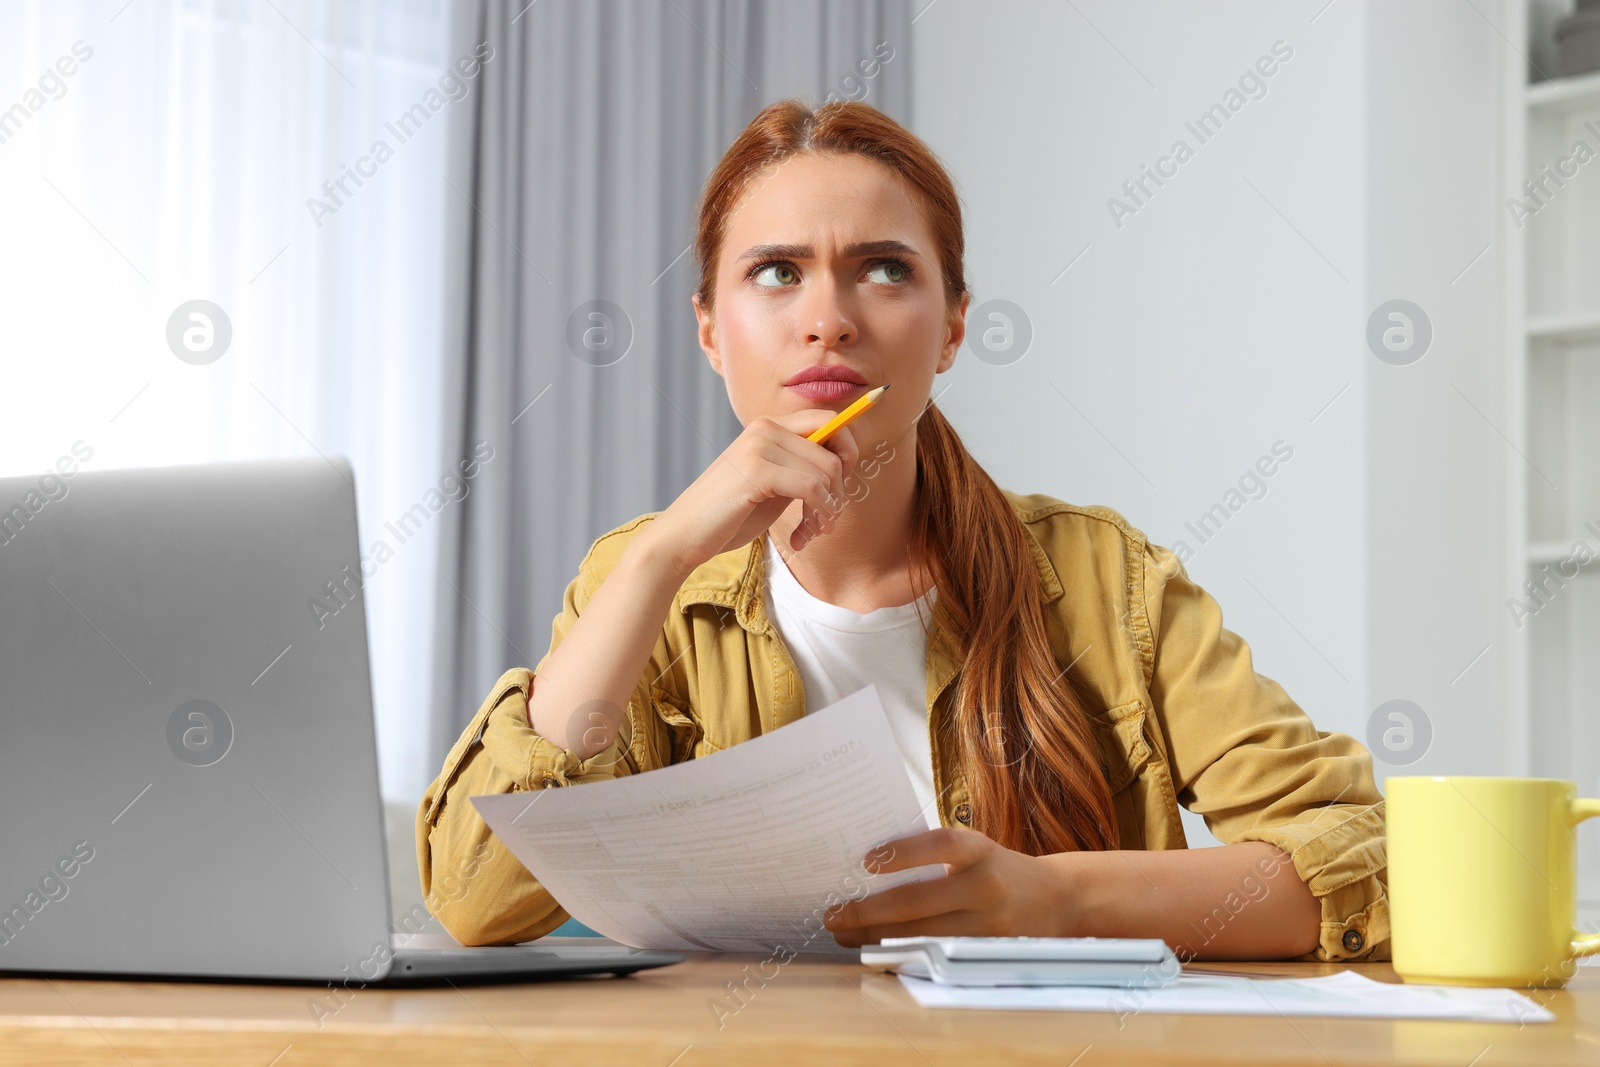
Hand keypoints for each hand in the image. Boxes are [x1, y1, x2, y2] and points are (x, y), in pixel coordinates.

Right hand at [644, 409, 860, 576]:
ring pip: (826, 471)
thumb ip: (800, 468)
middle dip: (841, 488)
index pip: (829, 420)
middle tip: (827, 519)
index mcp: (769, 426)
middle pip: (834, 448)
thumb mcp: (773, 483)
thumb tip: (843, 464)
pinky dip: (817, 514)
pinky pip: (811, 488)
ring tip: (811, 532)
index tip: (839, 488)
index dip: (847, 453)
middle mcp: (765, 428)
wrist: (684, 534)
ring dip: (828, 509)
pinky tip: (800, 537)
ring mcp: (759, 446)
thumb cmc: (729, 514)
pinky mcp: (756, 471)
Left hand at [822, 826, 1071, 946]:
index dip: (903, 852)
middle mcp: (985, 886)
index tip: (866, 860)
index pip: (941, 844)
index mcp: (981, 851)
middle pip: (919, 902)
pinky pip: (933, 955)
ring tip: (844, 934)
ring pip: (921, 936)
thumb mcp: (976, 850)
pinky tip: (875, 950)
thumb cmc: (996, 869)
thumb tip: (868, 867)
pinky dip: (900, 953)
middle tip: (833, 914)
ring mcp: (986, 925)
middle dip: (868, 911)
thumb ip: (934, 855)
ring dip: (876, 937)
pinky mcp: (984, 953)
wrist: (1055, 900)